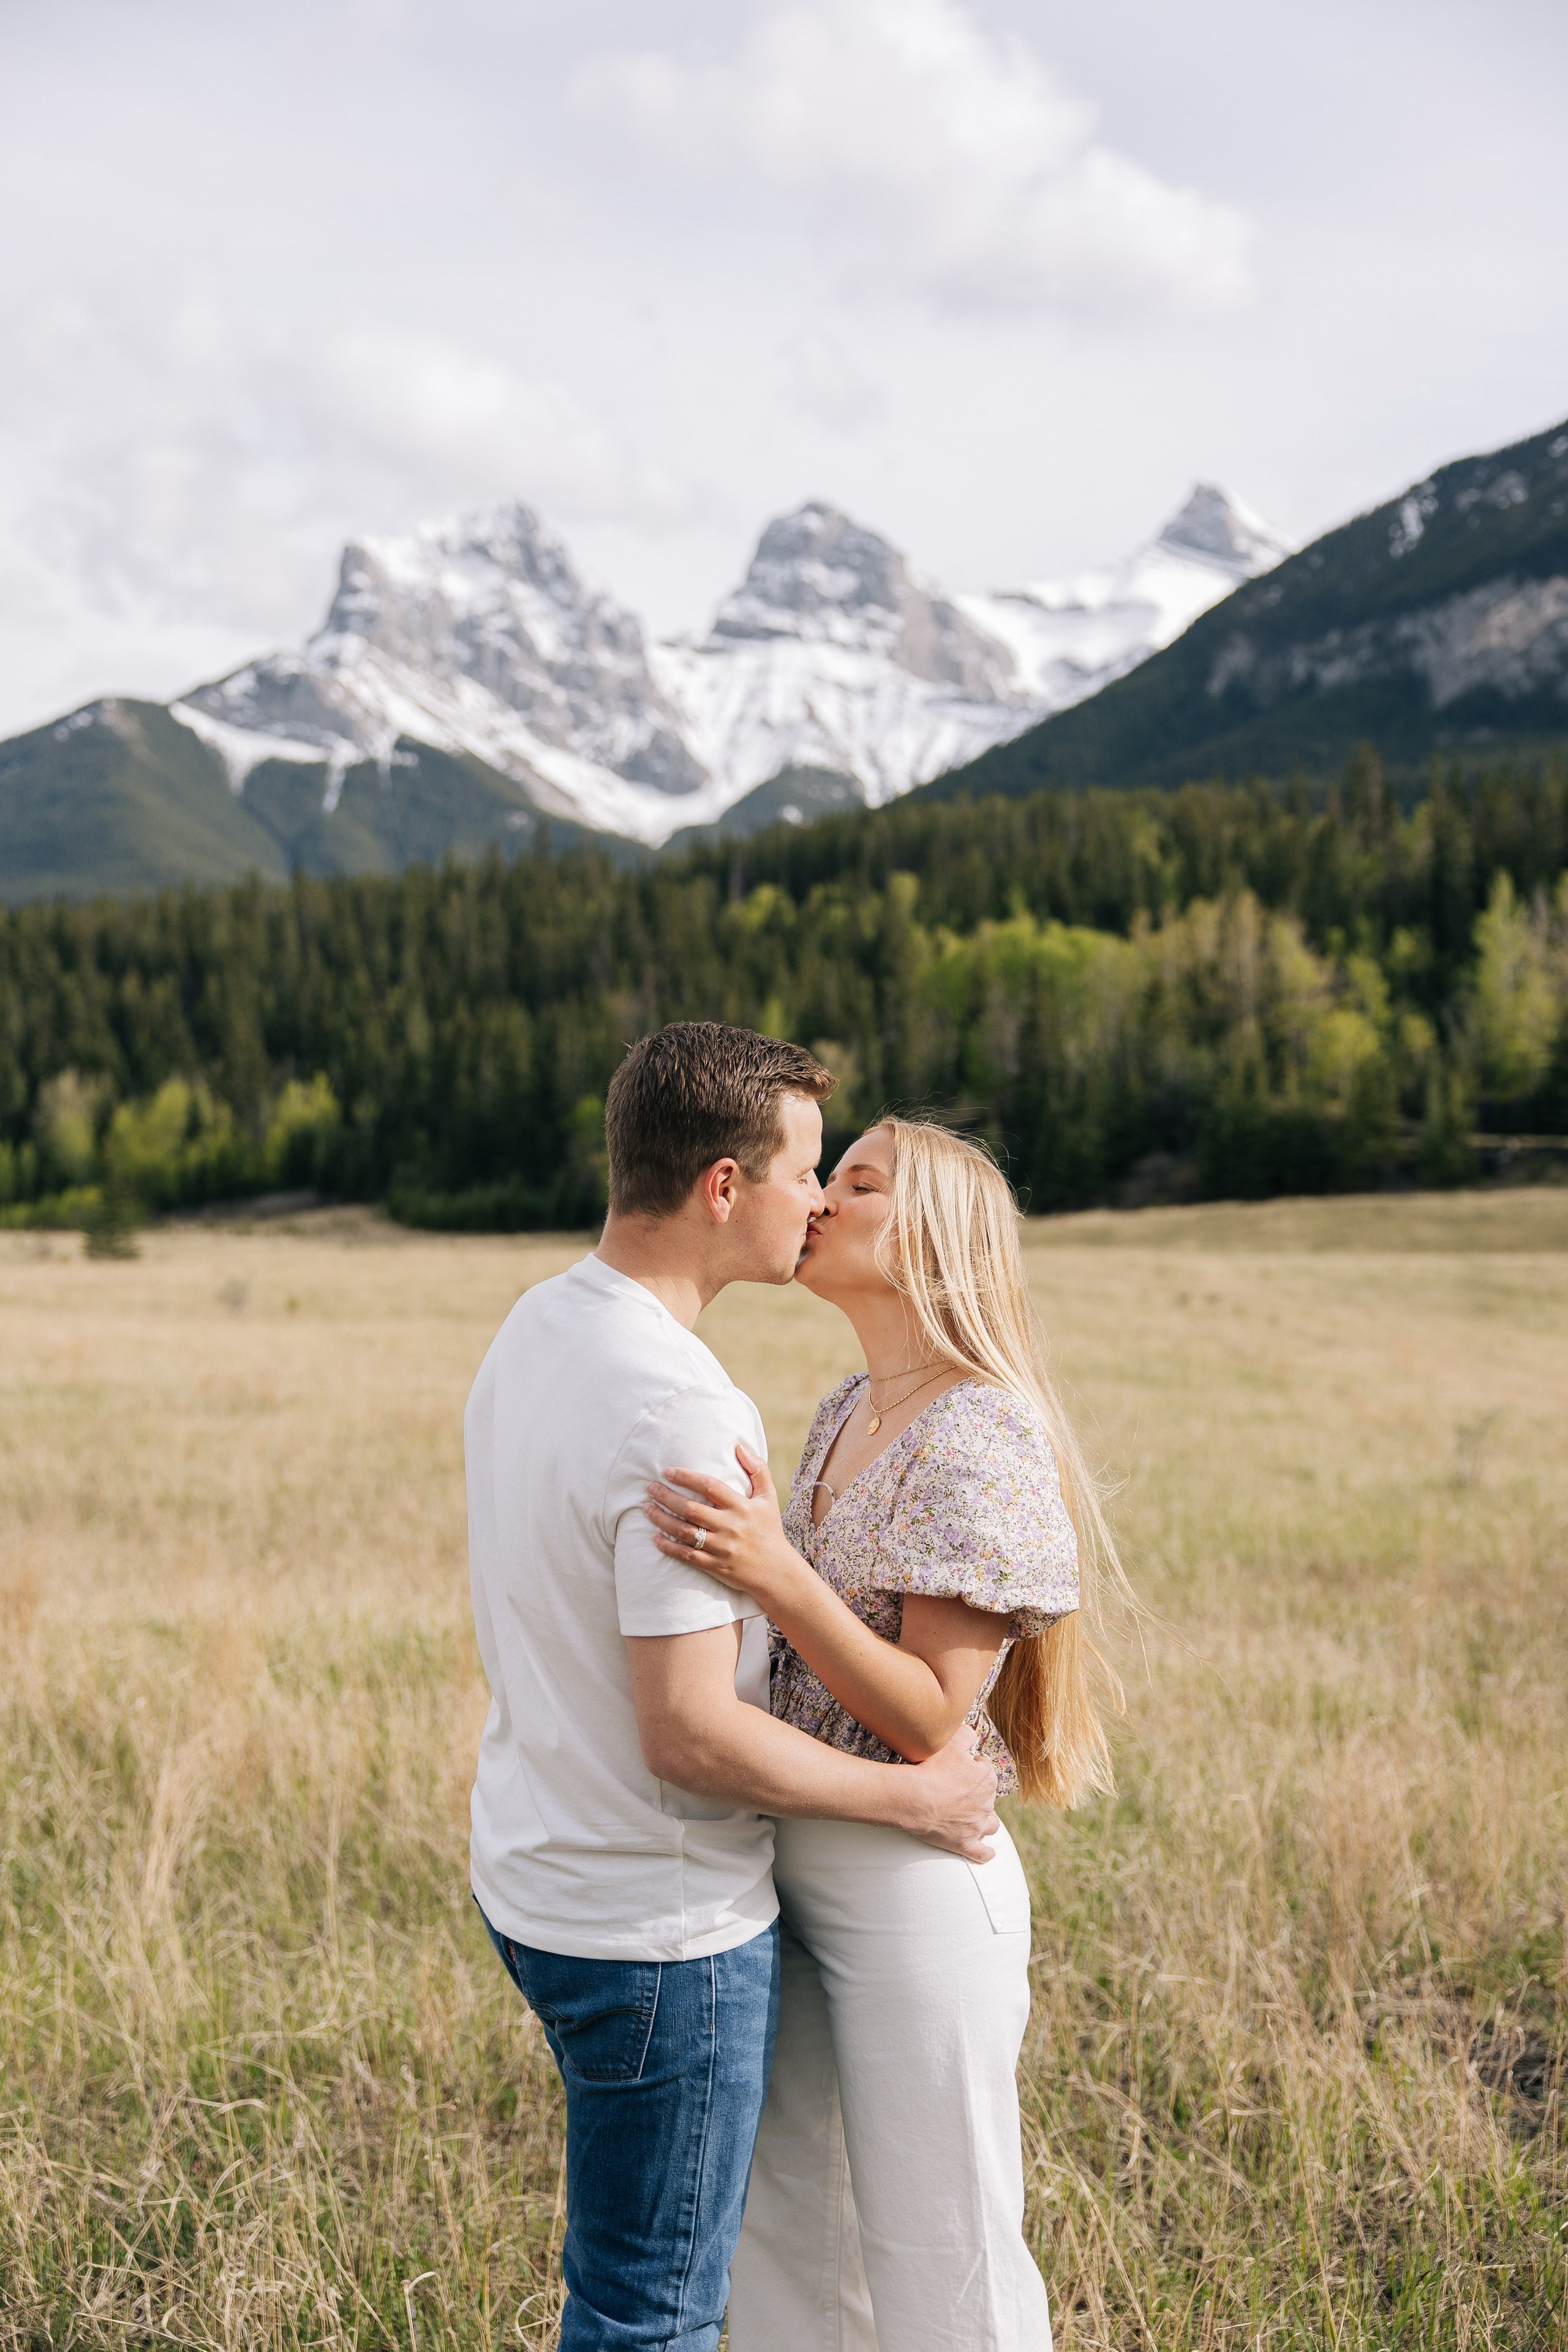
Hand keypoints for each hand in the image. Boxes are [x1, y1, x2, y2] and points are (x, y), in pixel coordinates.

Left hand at [644, 1445, 808, 1613]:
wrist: (777, 1572)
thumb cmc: (770, 1530)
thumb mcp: (768, 1498)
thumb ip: (757, 1469)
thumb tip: (739, 1445)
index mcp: (742, 1507)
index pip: (710, 1486)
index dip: (686, 1477)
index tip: (668, 1471)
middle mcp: (731, 1526)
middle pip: (691, 1508)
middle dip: (666, 1497)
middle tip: (650, 1488)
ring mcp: (722, 1548)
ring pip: (684, 1532)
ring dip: (662, 1519)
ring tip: (647, 1509)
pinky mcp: (715, 1566)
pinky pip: (686, 1556)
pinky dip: (668, 1547)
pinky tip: (655, 1538)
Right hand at [891, 1728, 998, 1861]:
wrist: (914, 1797)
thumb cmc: (931, 1768)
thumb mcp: (950, 1742)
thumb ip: (966, 1735)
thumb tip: (972, 1735)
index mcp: (986, 1779)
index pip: (986, 1771)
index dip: (973, 1767)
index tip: (960, 1768)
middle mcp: (986, 1804)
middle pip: (988, 1798)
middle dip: (978, 1794)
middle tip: (959, 1791)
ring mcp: (976, 1826)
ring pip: (990, 1825)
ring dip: (985, 1821)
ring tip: (974, 1818)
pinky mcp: (965, 1844)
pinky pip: (982, 1853)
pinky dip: (986, 1853)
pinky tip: (987, 1853)